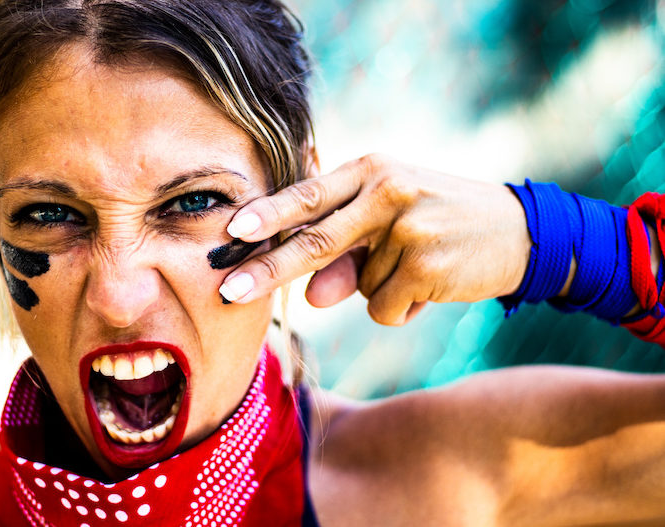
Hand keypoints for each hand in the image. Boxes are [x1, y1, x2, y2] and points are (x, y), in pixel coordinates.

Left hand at [219, 154, 531, 325]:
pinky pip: (383, 308)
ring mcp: (408, 225)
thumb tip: (312, 299)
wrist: (520, 232)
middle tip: (229, 290)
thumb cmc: (442, 222)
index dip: (268, 213)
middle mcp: (387, 190)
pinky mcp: (427, 262)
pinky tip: (432, 285)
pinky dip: (400, 309)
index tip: (232, 230)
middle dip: (268, 269)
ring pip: (357, 287)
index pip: (309, 194)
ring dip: (379, 290)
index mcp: (372, 169)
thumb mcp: (392, 225)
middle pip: (314, 239)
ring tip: (420, 265)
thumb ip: (346, 256)